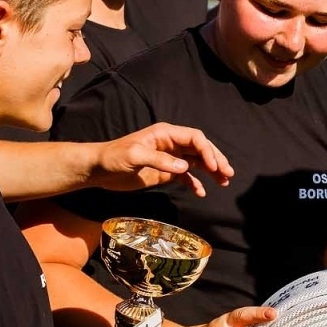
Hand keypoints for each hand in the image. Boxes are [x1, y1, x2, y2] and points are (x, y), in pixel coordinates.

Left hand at [93, 123, 233, 195]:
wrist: (99, 169)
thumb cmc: (113, 157)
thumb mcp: (134, 156)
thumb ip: (160, 161)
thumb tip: (185, 168)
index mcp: (165, 134)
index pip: (194, 138)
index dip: (207, 150)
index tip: (214, 166)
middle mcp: (171, 144)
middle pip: (200, 149)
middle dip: (215, 160)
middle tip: (228, 174)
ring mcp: (169, 158)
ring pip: (196, 162)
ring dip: (211, 171)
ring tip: (224, 182)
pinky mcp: (164, 172)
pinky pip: (186, 176)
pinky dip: (195, 183)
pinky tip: (202, 192)